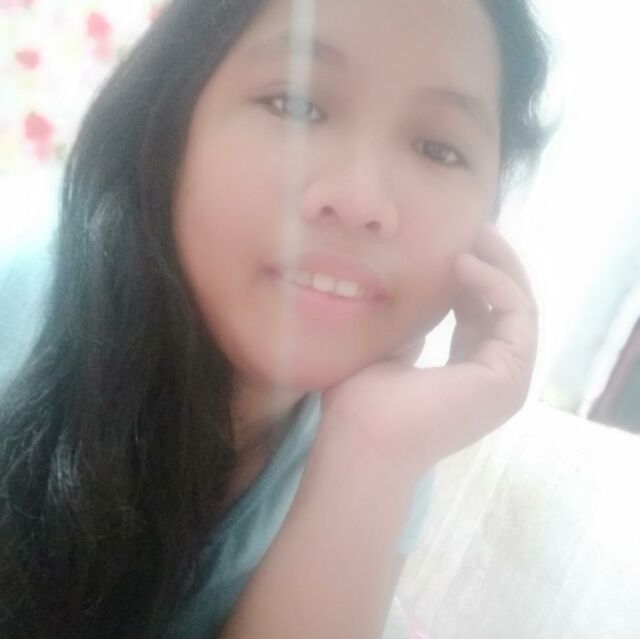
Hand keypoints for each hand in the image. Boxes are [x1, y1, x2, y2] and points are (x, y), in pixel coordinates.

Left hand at [318, 223, 537, 478]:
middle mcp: (492, 378)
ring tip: (472, 233)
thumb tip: (416, 302)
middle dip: (490, 262)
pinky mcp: (510, 375)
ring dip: (498, 265)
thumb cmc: (362, 403)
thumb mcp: (390, 351)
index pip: (479, 314)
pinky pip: (517, 313)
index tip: (449, 242)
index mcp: (465, 374)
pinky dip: (495, 282)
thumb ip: (412, 329)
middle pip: (504, 306)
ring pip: (518, 305)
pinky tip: (463, 263)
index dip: (468, 276)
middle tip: (471, 227)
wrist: (362, 439)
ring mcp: (506, 380)